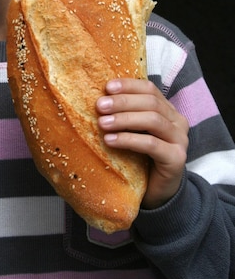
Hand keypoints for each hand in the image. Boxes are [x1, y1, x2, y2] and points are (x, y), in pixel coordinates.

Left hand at [96, 78, 188, 208]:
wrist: (157, 192)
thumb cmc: (141, 158)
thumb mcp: (133, 132)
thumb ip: (125, 115)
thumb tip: (98, 99)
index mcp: (168, 110)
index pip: (150, 89)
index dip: (129, 86)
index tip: (107, 87)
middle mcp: (178, 122)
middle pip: (151, 103)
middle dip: (123, 102)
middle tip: (100, 105)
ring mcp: (180, 140)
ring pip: (152, 120)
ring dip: (124, 119)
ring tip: (102, 123)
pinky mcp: (177, 158)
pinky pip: (151, 144)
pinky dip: (129, 140)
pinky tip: (111, 140)